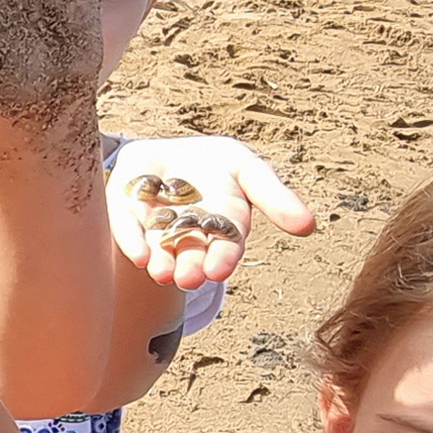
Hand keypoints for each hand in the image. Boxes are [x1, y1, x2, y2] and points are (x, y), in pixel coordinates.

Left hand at [107, 136, 314, 288]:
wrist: (170, 155)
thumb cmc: (218, 165)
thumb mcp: (250, 171)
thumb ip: (274, 197)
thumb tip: (308, 226)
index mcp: (222, 224)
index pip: (226, 244)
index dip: (224, 257)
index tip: (219, 269)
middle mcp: (189, 232)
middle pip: (191, 251)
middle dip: (191, 265)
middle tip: (189, 278)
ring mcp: (155, 222)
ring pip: (159, 246)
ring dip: (161, 262)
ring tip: (162, 273)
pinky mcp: (124, 208)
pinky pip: (127, 226)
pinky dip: (131, 240)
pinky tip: (137, 256)